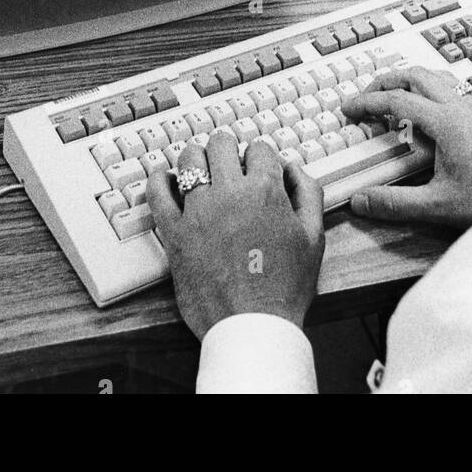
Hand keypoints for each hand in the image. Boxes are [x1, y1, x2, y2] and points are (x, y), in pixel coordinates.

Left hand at [147, 129, 324, 340]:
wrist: (252, 327)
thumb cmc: (284, 288)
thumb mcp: (314, 239)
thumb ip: (309, 194)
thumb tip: (293, 168)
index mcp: (266, 191)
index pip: (259, 148)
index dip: (260, 156)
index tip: (257, 167)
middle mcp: (230, 193)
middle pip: (221, 143)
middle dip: (228, 149)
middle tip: (229, 163)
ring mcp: (198, 211)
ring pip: (189, 158)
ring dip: (197, 159)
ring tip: (202, 170)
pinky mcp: (174, 233)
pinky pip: (157, 193)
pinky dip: (159, 179)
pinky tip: (165, 179)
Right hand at [342, 66, 471, 228]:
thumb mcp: (438, 205)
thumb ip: (396, 204)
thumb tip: (362, 201)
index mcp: (445, 121)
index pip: (396, 99)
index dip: (367, 102)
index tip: (350, 108)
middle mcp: (459, 106)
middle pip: (414, 74)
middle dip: (385, 80)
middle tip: (366, 95)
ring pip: (435, 74)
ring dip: (409, 78)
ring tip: (393, 93)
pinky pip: (452, 84)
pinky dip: (431, 85)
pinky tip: (430, 102)